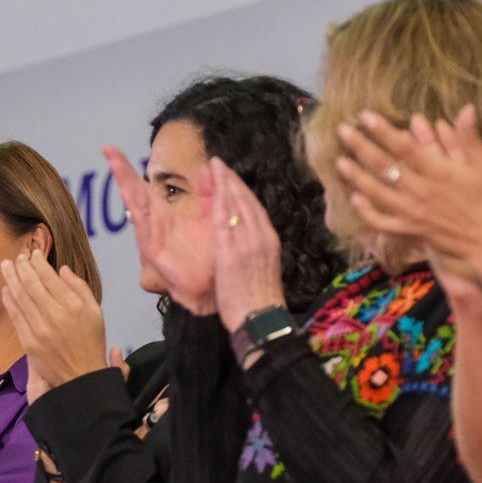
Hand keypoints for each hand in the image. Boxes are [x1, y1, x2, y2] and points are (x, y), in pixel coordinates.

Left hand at [1, 250, 107, 394]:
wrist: (81, 377)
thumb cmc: (91, 342)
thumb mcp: (95, 312)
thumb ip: (80, 288)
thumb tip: (62, 270)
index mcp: (74, 306)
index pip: (50, 278)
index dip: (38, 263)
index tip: (33, 254)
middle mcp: (56, 316)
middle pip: (32, 285)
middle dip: (22, 268)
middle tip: (16, 257)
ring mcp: (40, 330)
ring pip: (21, 298)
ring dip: (11, 280)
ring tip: (5, 267)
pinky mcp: (29, 342)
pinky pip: (16, 317)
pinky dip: (9, 301)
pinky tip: (6, 290)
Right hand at [103, 146, 217, 313]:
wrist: (218, 286)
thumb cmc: (213, 257)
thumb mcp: (213, 217)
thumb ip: (210, 194)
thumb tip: (209, 167)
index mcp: (165, 216)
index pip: (145, 186)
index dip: (130, 168)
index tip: (114, 149)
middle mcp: (154, 224)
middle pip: (133, 191)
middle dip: (120, 170)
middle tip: (108, 149)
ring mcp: (151, 236)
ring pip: (135, 204)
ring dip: (125, 183)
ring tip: (114, 163)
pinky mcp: (153, 250)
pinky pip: (143, 226)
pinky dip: (136, 209)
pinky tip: (129, 194)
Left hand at [207, 158, 286, 329]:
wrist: (261, 319)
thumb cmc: (259, 301)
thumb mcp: (262, 267)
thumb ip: (254, 249)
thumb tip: (246, 239)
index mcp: (269, 240)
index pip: (254, 207)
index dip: (241, 189)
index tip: (230, 176)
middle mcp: (261, 236)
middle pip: (246, 200)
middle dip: (232, 179)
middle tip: (219, 163)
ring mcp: (248, 243)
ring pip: (237, 206)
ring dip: (225, 184)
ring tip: (215, 167)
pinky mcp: (233, 253)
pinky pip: (225, 222)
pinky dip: (220, 203)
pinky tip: (212, 189)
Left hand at [335, 107, 481, 293]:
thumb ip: (469, 137)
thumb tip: (466, 108)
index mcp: (437, 171)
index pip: (404, 147)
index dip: (383, 130)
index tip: (365, 116)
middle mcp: (420, 190)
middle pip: (384, 165)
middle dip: (361, 146)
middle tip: (342, 130)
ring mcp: (412, 212)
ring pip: (377, 192)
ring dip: (356, 176)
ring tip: (339, 161)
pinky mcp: (409, 229)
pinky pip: (382, 221)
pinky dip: (367, 211)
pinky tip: (355, 198)